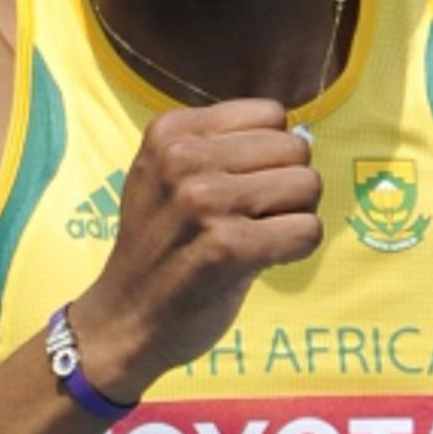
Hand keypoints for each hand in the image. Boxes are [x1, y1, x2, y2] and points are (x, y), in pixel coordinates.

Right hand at [72, 99, 322, 401]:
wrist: (125, 318)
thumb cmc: (160, 247)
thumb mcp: (166, 175)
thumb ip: (223, 147)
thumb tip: (304, 134)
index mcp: (170, 132)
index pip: (271, 114)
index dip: (271, 154)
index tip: (242, 186)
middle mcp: (183, 159)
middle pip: (295, 147)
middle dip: (289, 184)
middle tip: (254, 217)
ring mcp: (204, 202)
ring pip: (307, 185)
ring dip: (295, 216)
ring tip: (256, 236)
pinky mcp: (228, 246)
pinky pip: (307, 230)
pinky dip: (297, 248)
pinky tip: (262, 259)